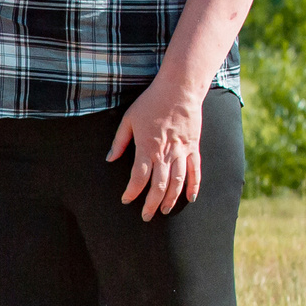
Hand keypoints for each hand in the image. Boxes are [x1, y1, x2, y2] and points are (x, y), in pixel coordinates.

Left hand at [108, 77, 202, 220]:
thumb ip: (120, 141)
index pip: (139, 177)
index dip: (132, 192)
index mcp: (147, 147)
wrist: (180, 90)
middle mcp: (166, 153)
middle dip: (151, 203)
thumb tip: (110, 159)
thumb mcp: (128, 119)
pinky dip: (194, 186)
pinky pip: (196, 171)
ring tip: (165, 211)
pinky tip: (190, 198)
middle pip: (159, 185)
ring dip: (171, 199)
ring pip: (178, 182)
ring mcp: (182, 151)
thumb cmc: (151, 103)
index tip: (126, 200)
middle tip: (146, 215)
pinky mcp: (194, 148)